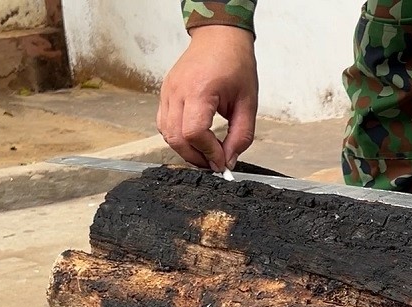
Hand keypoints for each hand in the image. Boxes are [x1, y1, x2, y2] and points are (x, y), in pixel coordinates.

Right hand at [157, 25, 257, 170]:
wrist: (219, 38)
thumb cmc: (235, 63)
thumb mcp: (248, 102)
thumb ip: (241, 135)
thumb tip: (229, 160)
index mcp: (199, 90)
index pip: (194, 133)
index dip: (208, 152)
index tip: (222, 162)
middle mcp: (177, 91)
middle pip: (176, 137)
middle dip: (195, 157)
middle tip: (214, 164)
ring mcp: (167, 91)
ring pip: (166, 133)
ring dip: (185, 150)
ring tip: (206, 153)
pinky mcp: (165, 93)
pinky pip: (164, 123)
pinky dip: (177, 137)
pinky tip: (195, 140)